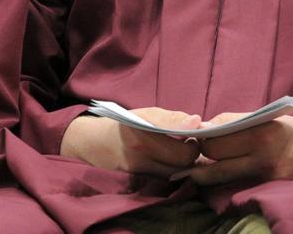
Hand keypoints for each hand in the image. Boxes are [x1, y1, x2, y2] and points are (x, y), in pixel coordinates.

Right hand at [61, 108, 200, 176]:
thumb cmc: (124, 124)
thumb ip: (172, 118)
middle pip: (182, 162)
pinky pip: (165, 177)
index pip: (183, 149)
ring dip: (183, 163)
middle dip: (191, 154)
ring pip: (176, 172)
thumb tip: (198, 122)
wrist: (95, 143)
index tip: (193, 134)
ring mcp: (139, 169)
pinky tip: (168, 160)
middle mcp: (140, 153)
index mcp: (143, 132)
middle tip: (189, 143)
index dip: (194, 142)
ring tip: (179, 150)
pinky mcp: (139, 179)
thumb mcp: (145, 113)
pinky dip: (172, 169)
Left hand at [177, 114, 292, 185]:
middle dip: (202, 153)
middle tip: (202, 151)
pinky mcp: (268, 189)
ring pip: (220, 176)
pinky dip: (226, 180)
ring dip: (208, 171)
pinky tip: (223, 174)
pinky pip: (237, 185)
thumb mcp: (264, 119)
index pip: (214, 136)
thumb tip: (204, 127)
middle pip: (212, 156)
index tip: (199, 135)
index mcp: (258, 133)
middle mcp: (261, 156)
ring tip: (203, 166)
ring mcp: (264, 175)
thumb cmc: (291, 131)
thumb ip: (233, 122)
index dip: (202, 136)